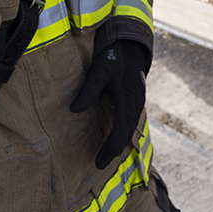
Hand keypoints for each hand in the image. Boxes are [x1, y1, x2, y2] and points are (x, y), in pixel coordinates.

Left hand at [69, 35, 151, 168]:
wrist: (131, 47)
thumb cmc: (114, 57)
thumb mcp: (99, 70)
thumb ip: (88, 90)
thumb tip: (73, 110)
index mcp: (128, 96)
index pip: (121, 128)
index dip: (110, 147)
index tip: (99, 161)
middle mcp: (136, 102)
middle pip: (127, 133)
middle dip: (114, 150)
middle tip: (99, 164)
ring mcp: (138, 102)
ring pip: (130, 129)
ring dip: (118, 144)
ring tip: (105, 157)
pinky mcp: (135, 102)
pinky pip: (130, 122)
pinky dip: (122, 134)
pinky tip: (113, 140)